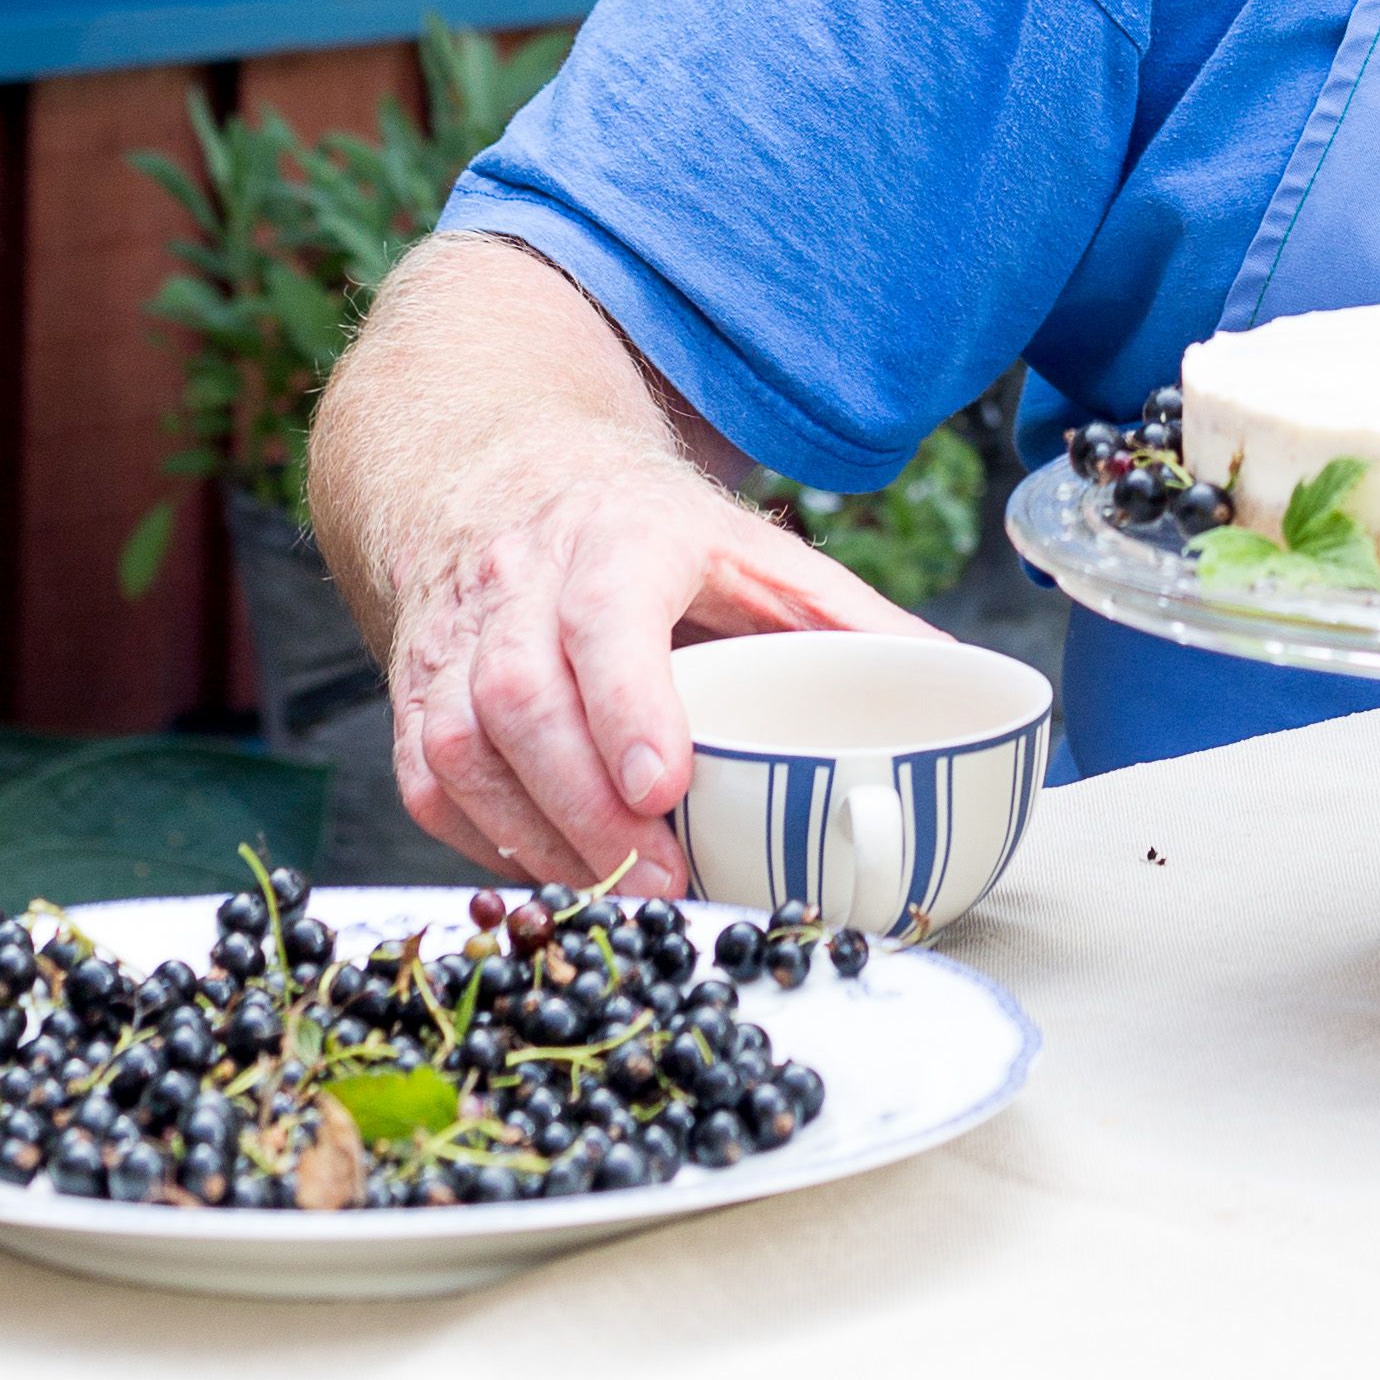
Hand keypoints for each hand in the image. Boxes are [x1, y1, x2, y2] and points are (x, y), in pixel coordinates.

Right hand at [386, 447, 894, 894]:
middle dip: (584, 803)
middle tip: (660, 878)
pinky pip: (430, 784)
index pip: (605, 613)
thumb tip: (961, 682)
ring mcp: (457, 643)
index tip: (663, 781)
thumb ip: (850, 618)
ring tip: (614, 897)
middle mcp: (521, 585)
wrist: (507, 482)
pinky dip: (486, 842)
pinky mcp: (418, 699)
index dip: (625, 699)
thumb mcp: (755, 551)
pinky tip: (550, 872)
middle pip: (521, 695)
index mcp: (619, 538)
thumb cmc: (649, 536)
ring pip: (460, 746)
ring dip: (535, 835)